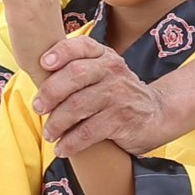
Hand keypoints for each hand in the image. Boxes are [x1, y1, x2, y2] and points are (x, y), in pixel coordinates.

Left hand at [36, 36, 165, 156]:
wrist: (156, 113)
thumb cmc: (119, 92)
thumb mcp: (105, 72)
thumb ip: (79, 68)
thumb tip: (38, 74)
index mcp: (105, 56)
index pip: (81, 46)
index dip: (60, 52)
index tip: (43, 64)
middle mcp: (112, 71)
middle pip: (75, 74)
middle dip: (51, 92)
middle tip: (38, 107)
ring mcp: (118, 95)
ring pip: (78, 106)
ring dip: (57, 122)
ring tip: (49, 133)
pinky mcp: (121, 119)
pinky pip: (88, 132)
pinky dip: (70, 142)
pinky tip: (62, 148)